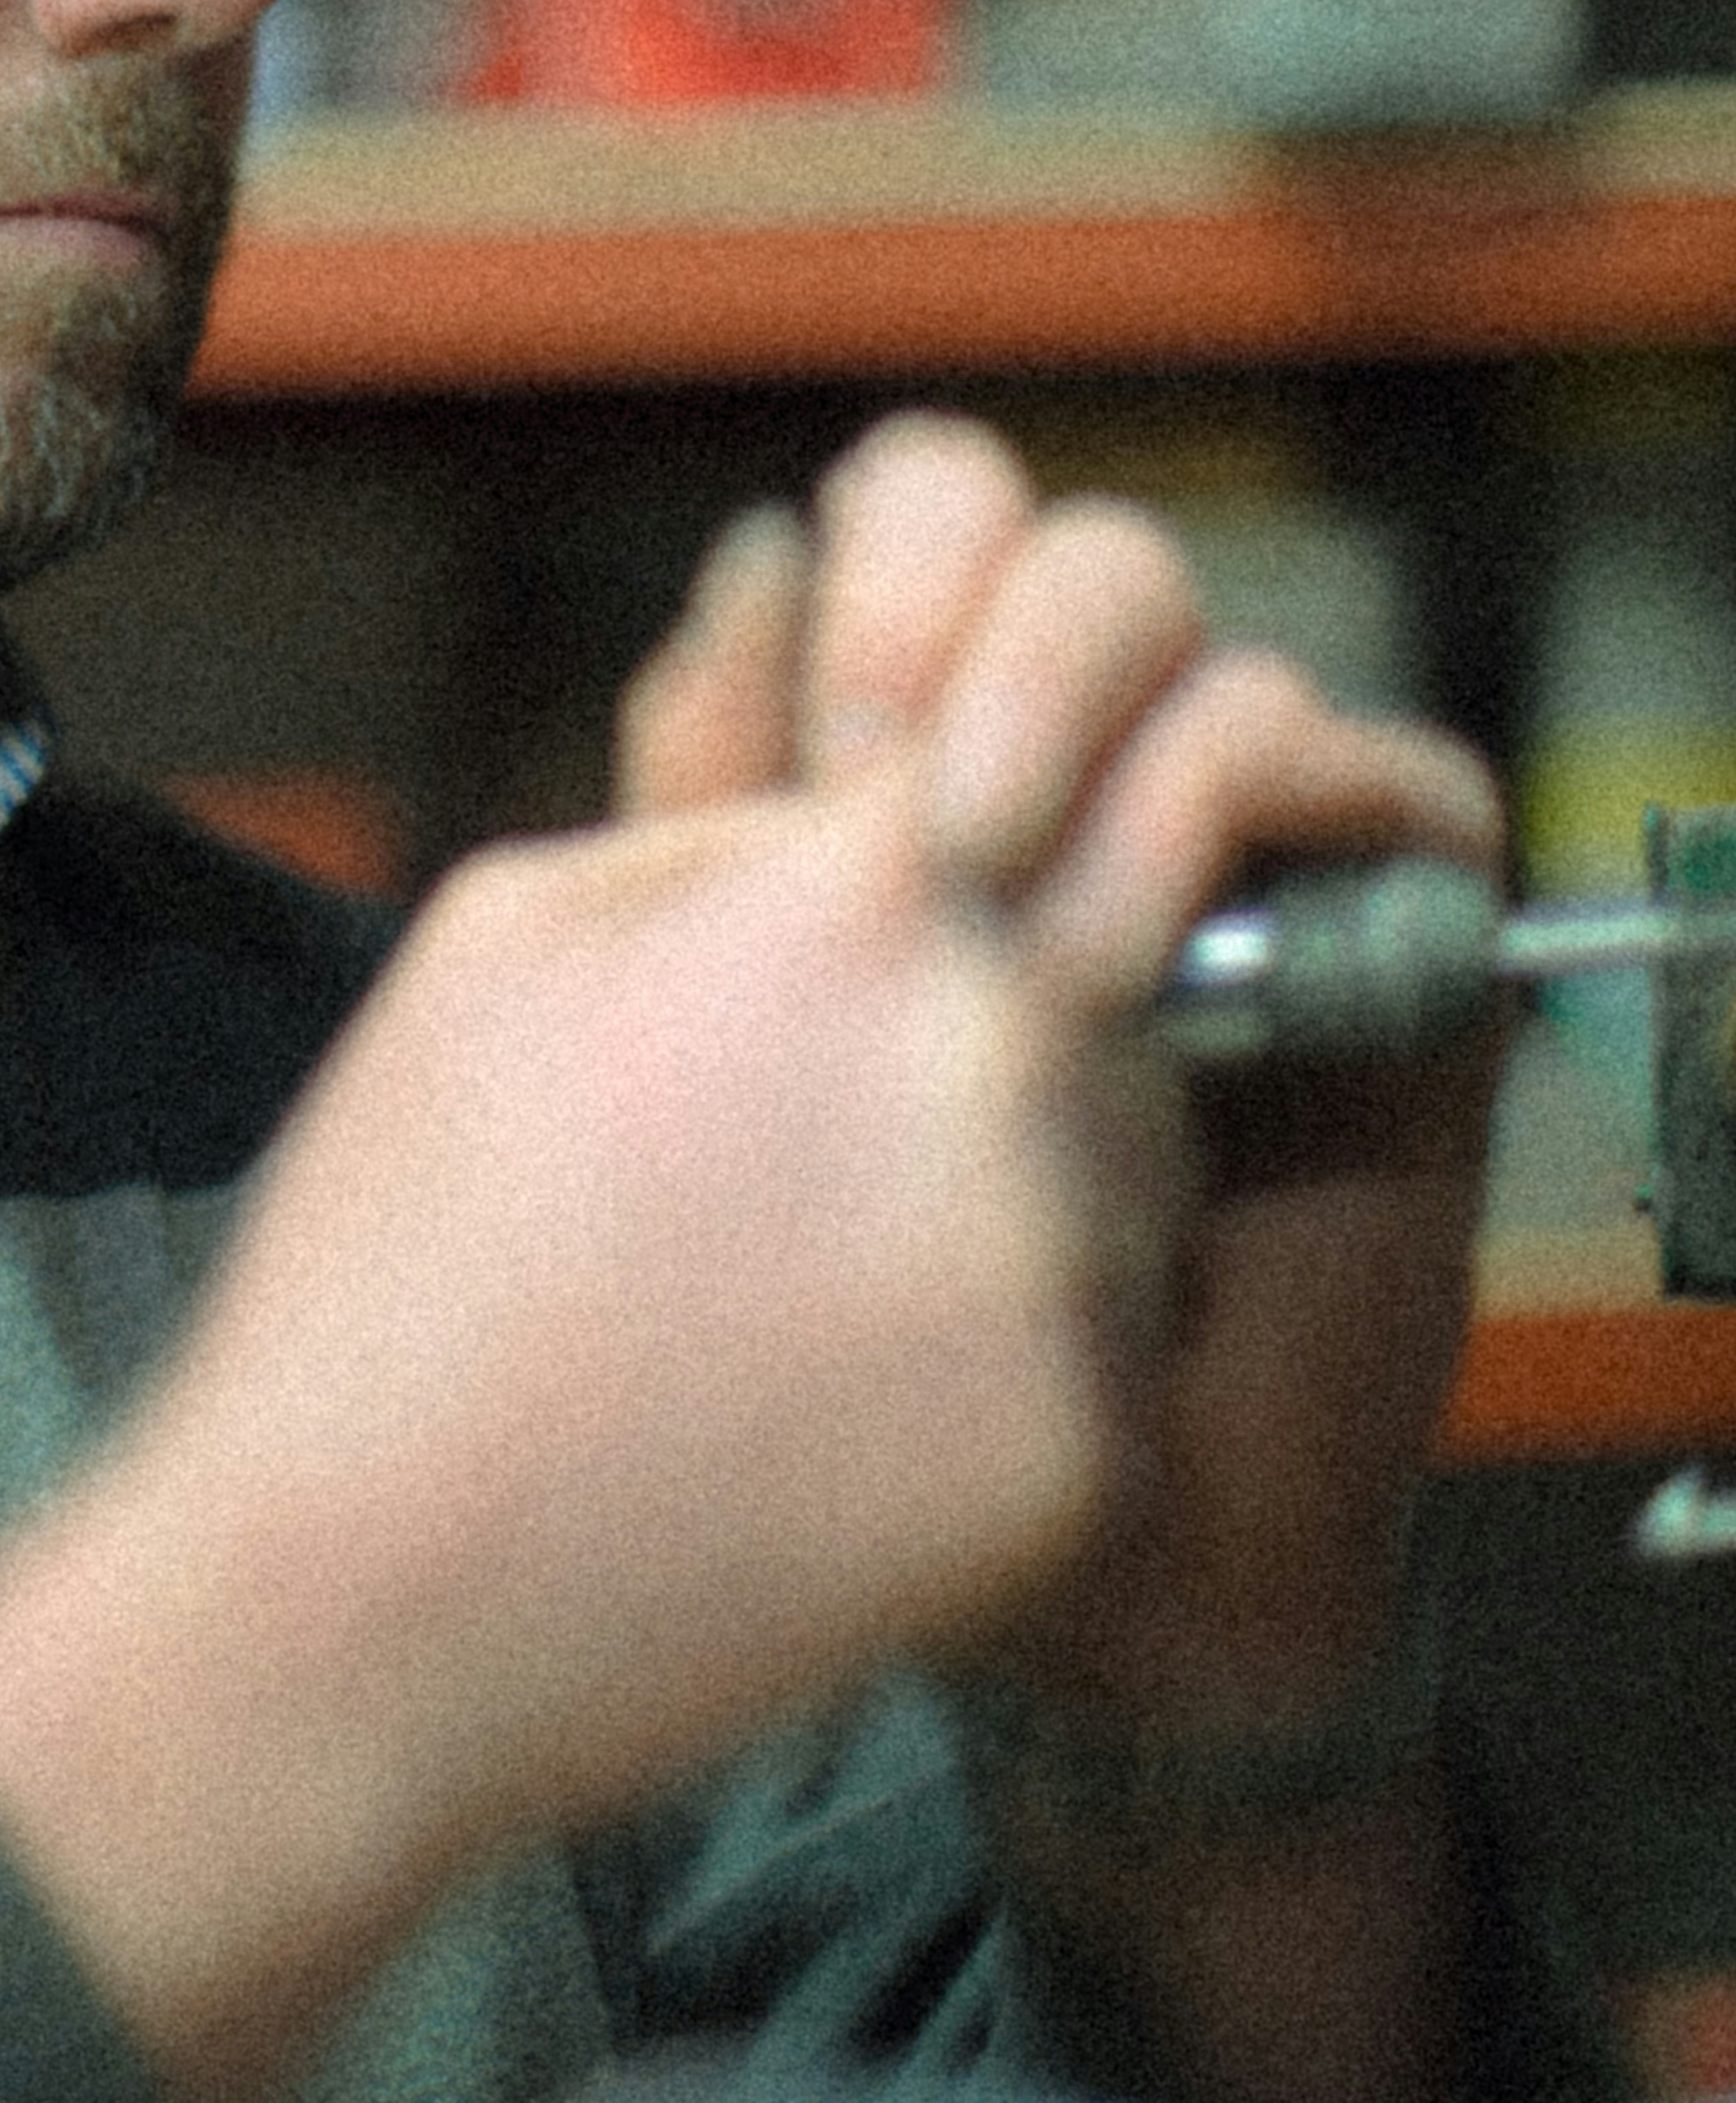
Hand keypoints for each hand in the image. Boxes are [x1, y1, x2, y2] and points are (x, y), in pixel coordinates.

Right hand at [0, 413, 1456, 2102]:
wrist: (361, 1589)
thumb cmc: (403, 1235)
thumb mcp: (514, 926)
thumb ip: (727, 800)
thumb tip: (847, 704)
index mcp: (859, 890)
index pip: (1080, 743)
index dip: (1048, 777)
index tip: (1011, 832)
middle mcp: (1006, 1052)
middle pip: (1133, 952)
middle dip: (1048, 988)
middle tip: (885, 1089)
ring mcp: (1066, 1263)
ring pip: (1138, 1154)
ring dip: (1032, 1179)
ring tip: (809, 1272)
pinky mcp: (1092, 1452)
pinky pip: (1111, 1344)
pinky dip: (1012, 1361)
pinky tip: (832, 1405)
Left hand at [622, 412, 1504, 1739]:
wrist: (1055, 1568)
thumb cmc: (826, 1320)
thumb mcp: (703, 1044)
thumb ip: (708, 803)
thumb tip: (757, 553)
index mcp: (905, 768)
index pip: (924, 534)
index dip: (890, 562)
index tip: (822, 719)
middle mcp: (1075, 787)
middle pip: (1068, 558)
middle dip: (991, 614)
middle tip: (914, 784)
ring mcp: (1229, 866)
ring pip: (1206, 654)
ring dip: (1110, 698)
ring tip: (990, 846)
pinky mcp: (1379, 957)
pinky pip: (1399, 790)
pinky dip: (1320, 783)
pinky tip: (1204, 851)